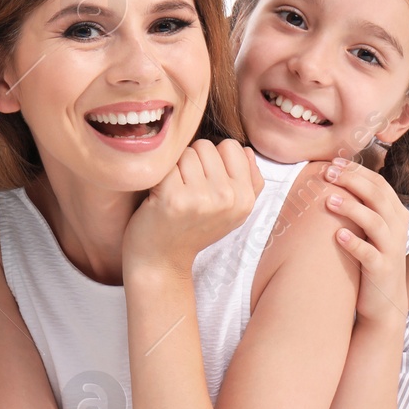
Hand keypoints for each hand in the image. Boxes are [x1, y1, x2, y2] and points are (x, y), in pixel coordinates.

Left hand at [124, 139, 263, 278]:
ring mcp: (201, 198)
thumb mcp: (233, 211)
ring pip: (186, 152)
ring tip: (174, 192)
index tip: (204, 181)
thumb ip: (248, 181)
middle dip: (193, 162)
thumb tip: (246, 151)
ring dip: (175, 168)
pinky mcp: (173, 198)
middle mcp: (227, 198)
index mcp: (245, 199)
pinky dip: (159, 175)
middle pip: (206, 146)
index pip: (232, 147)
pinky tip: (159, 195)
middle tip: (186, 189)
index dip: (213, 159)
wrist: (162, 262)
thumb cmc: (193, 230)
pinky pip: (167, 163)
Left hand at [322, 157, 408, 326]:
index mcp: (395, 214)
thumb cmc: (371, 259)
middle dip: (353, 182)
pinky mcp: (382, 270)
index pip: (378, 184)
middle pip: (378, 197)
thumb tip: (333, 180)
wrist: (384, 302)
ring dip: (352, 209)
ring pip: (376, 222)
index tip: (332, 162)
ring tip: (329, 201)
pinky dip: (354, 243)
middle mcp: (397, 228)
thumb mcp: (370, 230)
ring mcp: (391, 249)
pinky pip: (370, 254)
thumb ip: (361, 207)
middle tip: (328, 173)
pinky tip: (337, 236)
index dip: (356, 171)